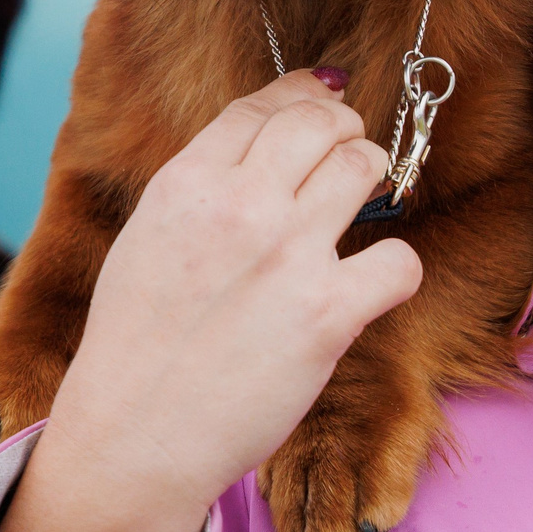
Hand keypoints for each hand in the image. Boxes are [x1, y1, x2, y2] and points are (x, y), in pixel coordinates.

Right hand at [0, 72, 424, 531]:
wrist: (133, 437)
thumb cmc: (138, 346)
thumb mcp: (149, 241)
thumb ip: (203, 190)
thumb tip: (263, 147)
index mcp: (185, 185)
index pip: (263, 107)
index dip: (305, 94)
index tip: (326, 97)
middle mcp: (240, 207)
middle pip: (323, 122)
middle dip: (345, 130)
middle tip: (350, 153)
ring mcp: (289, 256)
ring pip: (366, 167)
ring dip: (374, 180)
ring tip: (363, 206)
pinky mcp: (329, 314)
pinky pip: (399, 259)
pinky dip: (396, 269)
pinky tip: (372, 284)